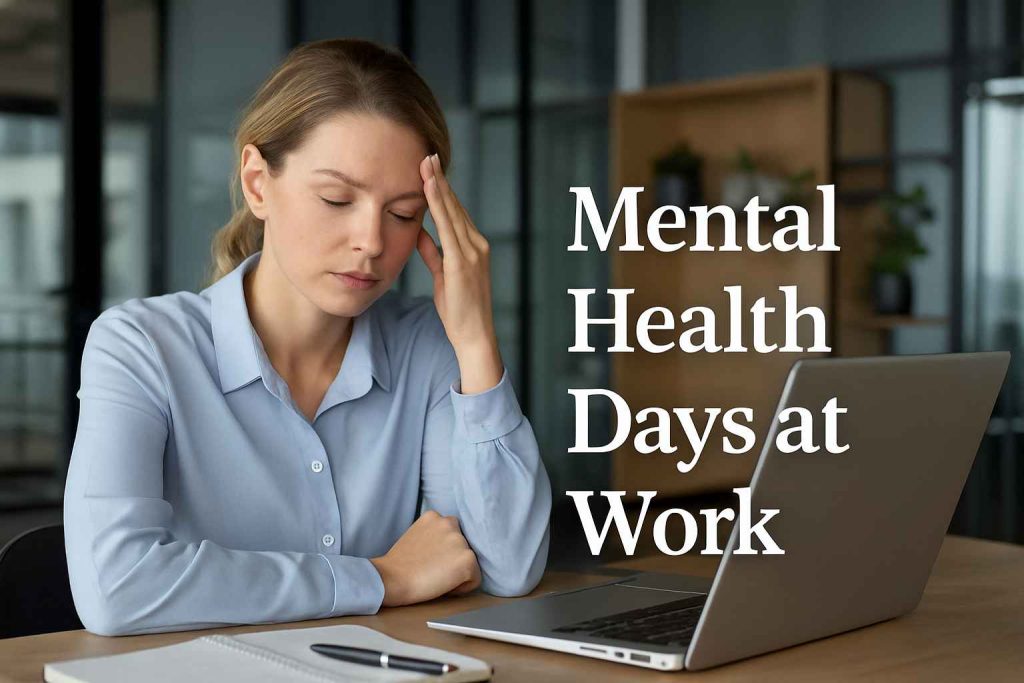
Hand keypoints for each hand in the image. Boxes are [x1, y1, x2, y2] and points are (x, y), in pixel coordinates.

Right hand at [369, 510, 480, 606]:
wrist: (390, 579)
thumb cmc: (398, 565)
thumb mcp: (415, 536)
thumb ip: (433, 535)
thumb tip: (447, 548)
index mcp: (434, 516)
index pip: (451, 533)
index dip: (443, 551)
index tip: (430, 560)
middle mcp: (449, 523)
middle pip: (463, 546)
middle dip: (452, 558)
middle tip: (433, 570)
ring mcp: (460, 540)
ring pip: (469, 561)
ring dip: (458, 571)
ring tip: (437, 577)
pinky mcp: (467, 559)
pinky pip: (475, 578)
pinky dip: (463, 587)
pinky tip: (443, 586)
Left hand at [417, 154, 502, 393]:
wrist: (474, 336)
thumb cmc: (459, 311)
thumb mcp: (443, 277)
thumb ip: (432, 253)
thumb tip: (419, 232)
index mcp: (473, 247)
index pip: (454, 212)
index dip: (441, 190)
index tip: (429, 169)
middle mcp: (477, 245)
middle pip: (454, 205)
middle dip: (439, 180)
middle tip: (427, 154)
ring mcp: (472, 252)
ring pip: (452, 211)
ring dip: (438, 186)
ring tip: (426, 163)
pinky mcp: (463, 262)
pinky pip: (448, 227)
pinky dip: (438, 206)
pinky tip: (429, 190)